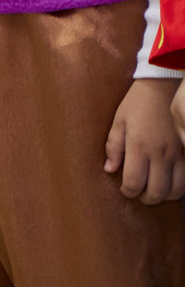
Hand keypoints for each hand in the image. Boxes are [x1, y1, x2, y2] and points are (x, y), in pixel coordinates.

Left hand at [105, 77, 184, 202]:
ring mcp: (178, 154)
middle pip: (157, 192)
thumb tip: (109, 170)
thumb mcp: (119, 121)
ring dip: (164, 196)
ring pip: (176, 190)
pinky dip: (178, 187)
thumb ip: (113, 147)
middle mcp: (161, 154)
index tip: (125, 190)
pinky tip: (168, 182)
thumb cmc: (137, 104)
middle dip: (146, 199)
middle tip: (139, 194)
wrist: (163, 88)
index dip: (128, 192)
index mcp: (139, 146)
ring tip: (154, 190)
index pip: (134, 182)